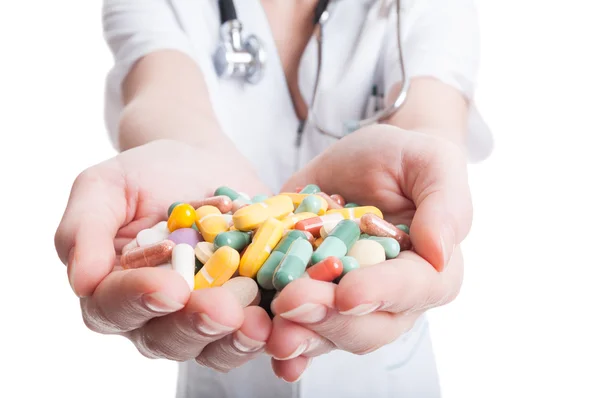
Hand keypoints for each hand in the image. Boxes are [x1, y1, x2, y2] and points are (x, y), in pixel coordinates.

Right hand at [55, 139, 272, 370]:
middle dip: (195, 325)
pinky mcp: (247, 310)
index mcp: (113, 291)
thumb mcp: (105, 186)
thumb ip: (84, 228)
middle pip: (167, 337)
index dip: (140, 301)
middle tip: (221, 309)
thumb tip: (82, 281)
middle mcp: (156, 316)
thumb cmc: (146, 174)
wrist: (200, 164)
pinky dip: (275, 339)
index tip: (169, 287)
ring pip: (215, 346)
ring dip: (236, 340)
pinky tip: (288, 332)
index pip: (115, 308)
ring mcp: (204, 317)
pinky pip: (259, 334)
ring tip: (259, 324)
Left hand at [265, 125, 471, 380]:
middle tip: (291, 304)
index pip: (412, 290)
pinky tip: (255, 339)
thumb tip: (440, 251)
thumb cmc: (405, 159)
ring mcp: (345, 302)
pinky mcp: (307, 291)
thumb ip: (444, 205)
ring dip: (297, 336)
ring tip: (269, 334)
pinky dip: (274, 337)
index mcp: (430, 272)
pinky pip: (293, 322)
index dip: (381, 294)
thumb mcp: (431, 164)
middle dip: (327, 319)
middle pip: (364, 325)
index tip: (348, 293)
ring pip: (325, 334)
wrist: (367, 160)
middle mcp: (389, 299)